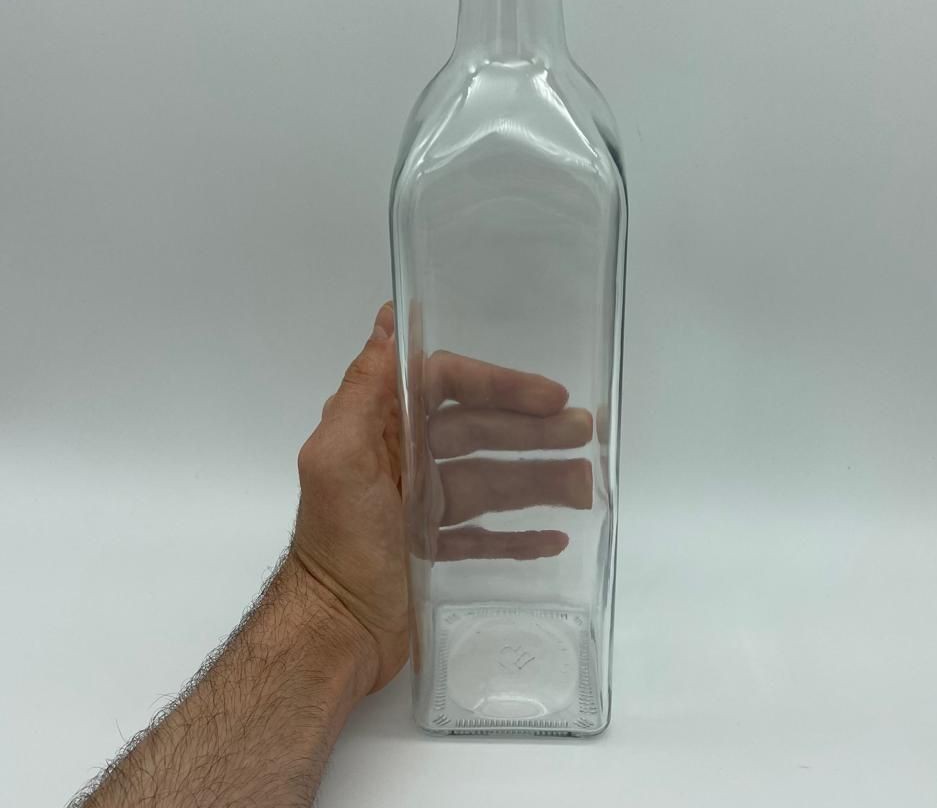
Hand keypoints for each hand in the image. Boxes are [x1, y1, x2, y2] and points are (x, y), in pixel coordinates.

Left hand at [290, 302, 594, 692]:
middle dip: (533, 432)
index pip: (448, 387)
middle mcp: (405, 460)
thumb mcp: (339, 458)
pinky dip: (519, 534)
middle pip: (480, 433)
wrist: (330, 635)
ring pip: (492, 482)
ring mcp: (422, 507)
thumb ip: (363, 390)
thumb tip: (388, 320)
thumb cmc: (338, 542)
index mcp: (382, 430)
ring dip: (540, 480)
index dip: (499, 385)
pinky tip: (555, 535)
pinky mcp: (433, 550)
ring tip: (587, 485)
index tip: (549, 395)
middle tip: (588, 433)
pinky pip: (485, 535)